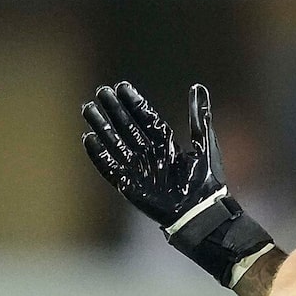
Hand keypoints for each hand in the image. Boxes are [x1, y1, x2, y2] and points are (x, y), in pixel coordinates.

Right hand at [80, 80, 221, 229]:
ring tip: (88, 109)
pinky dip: (99, 155)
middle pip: (127, 127)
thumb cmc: (206, 179)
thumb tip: (198, 87)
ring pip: (115, 143)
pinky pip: (110, 168)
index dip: (134, 102)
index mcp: (165, 143)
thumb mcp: (204, 142)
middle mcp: (149, 154)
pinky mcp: (130, 186)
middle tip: (101, 91)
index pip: (145, 118)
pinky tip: (89, 139)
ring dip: (102, 127)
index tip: (122, 86)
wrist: (202, 209)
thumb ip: (199, 116)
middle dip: (114, 110)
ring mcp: (138, 169)